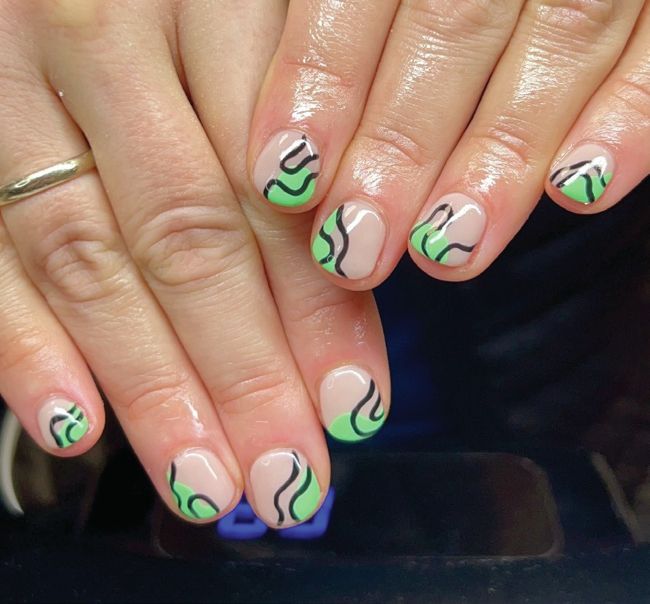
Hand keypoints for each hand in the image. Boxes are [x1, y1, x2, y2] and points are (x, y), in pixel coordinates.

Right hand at [0, 1, 389, 526]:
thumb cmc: (191, 3)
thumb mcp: (261, 33)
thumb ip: (301, 144)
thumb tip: (350, 276)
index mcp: (210, 5)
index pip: (276, 192)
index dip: (320, 308)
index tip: (353, 402)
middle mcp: (108, 36)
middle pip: (188, 236)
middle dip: (244, 372)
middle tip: (288, 472)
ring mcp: (17, 80)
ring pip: (89, 257)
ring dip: (150, 385)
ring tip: (205, 478)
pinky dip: (25, 342)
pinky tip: (74, 425)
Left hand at [249, 0, 649, 284]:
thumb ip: (333, 32)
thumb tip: (285, 160)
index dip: (321, 77)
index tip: (282, 176)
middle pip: (452, 18)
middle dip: (401, 143)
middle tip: (356, 246)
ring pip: (560, 33)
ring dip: (501, 155)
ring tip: (448, 248)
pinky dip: (628, 119)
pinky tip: (579, 192)